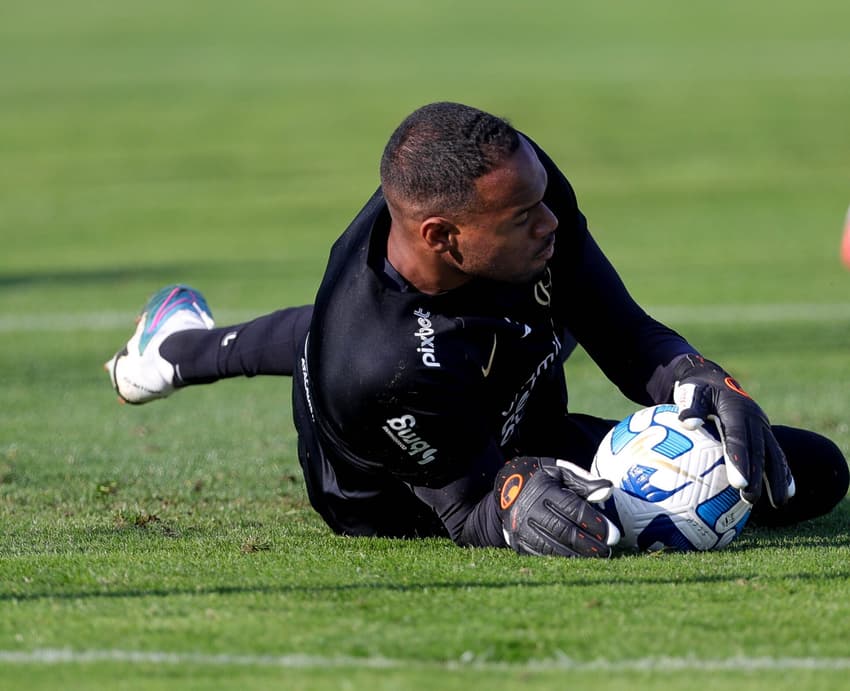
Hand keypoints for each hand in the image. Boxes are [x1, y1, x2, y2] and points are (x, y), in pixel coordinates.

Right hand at [495, 456, 619, 557]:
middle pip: (565, 531)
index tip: (613, 534)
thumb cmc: (539, 479)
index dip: (594, 523)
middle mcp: (531, 510)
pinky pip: (542, 555)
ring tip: (598, 557)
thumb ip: (583, 481)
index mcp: (544, 491)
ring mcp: (523, 528)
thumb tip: (608, 489)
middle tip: (608, 550)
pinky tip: (578, 559)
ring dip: (578, 555)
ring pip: (554, 547)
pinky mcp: (519, 542)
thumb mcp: (559, 472)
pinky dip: (562, 559)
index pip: (573, 509)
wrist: (504, 488)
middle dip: (589, 544)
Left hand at [672, 354, 794, 506]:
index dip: (739, 460)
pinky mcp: (765, 433)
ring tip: (779, 503)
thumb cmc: (697, 389)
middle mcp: (754, 418)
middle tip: (750, 498)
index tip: (737, 483)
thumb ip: (690, 406)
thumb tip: (687, 423)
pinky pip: (776, 454)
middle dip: (757, 476)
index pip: (737, 438)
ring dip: (777, 479)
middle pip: (758, 450)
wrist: (715, 379)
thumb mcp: (691, 392)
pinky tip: (787, 493)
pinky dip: (783, 473)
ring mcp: (762, 426)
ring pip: (773, 454)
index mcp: (735, 410)